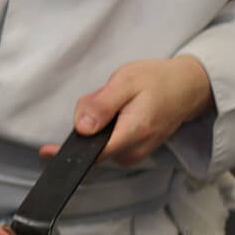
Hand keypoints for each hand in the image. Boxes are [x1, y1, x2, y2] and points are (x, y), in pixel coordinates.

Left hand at [41, 57, 213, 167]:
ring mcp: (137, 153)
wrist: (187, 87)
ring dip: (97, 124)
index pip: (94, 153)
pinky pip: (108, 143)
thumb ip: (101, 105)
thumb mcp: (125, 82)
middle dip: (87, 123)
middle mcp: (136, 150)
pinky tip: (117, 112)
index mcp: (134, 132)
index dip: (69, 153)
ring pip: (98, 144)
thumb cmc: (157, 81)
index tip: (46, 152)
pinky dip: (105, 128)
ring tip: (115, 102)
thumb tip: (81, 129)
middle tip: (103, 97)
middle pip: (92, 145)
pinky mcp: (135, 152)